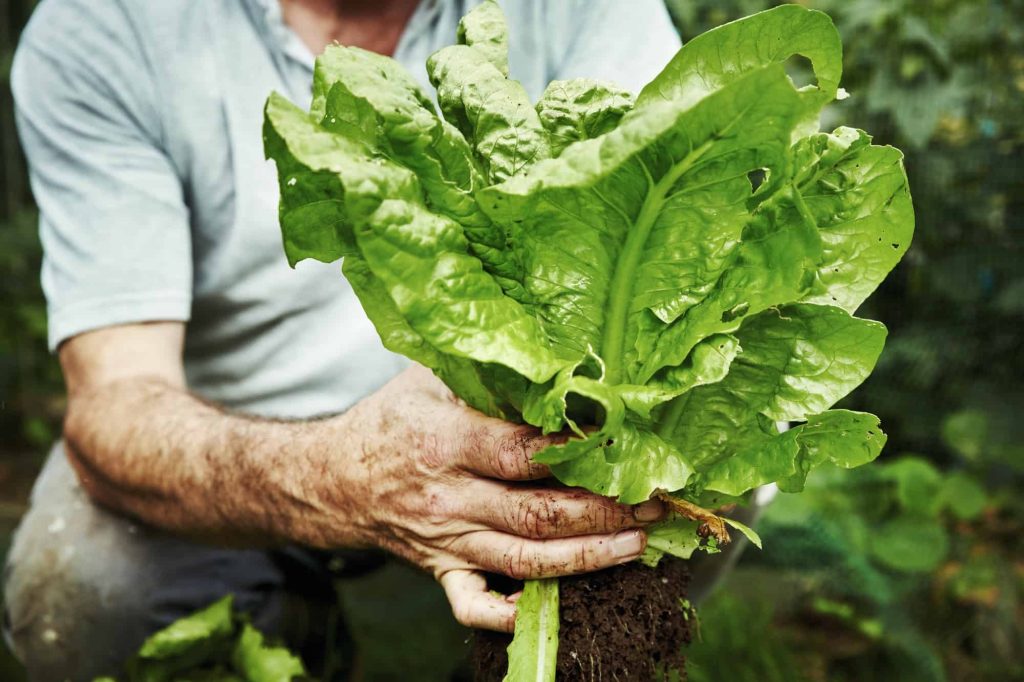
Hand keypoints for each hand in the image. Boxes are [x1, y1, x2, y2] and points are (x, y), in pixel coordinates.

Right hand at [332, 365, 664, 631]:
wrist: (333, 478)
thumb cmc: (392, 420)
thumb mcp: (430, 378)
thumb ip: (487, 373)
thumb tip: (558, 365)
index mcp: (444, 443)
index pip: (523, 454)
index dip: (579, 455)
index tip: (626, 449)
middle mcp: (447, 499)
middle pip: (537, 514)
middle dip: (604, 510)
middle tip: (655, 500)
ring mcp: (445, 542)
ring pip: (525, 561)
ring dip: (588, 557)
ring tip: (640, 544)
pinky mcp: (441, 572)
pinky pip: (476, 606)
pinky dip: (516, 615)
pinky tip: (565, 607)